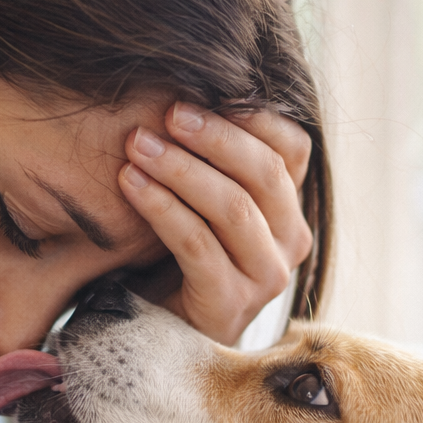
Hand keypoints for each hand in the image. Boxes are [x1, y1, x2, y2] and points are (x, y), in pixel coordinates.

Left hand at [119, 102, 313, 345]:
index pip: (292, 147)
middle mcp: (291, 243)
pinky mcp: (230, 305)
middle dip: (212, 136)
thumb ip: (212, 160)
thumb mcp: (202, 202)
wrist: (157, 334)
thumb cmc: (175, 257)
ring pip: (233, 207)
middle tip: (166, 112)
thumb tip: (184, 89)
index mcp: (289, 210)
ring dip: (180, 168)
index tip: (200, 92)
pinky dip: (162, 206)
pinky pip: (198, 243)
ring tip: (136, 145)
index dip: (252, 115)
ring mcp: (266, 278)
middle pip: (265, 172)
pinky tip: (130, 183)